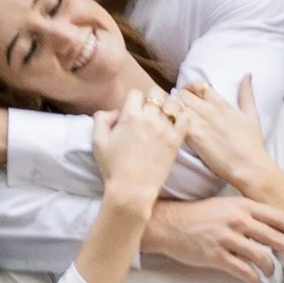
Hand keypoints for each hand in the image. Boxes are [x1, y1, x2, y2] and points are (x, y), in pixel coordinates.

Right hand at [90, 84, 184, 220]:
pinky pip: (186, 119)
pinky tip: (178, 122)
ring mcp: (164, 129)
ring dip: (169, 106)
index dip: (134, 100)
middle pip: (156, 93)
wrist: (132, 189)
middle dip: (153, 98)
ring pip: (173, 103)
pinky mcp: (175, 140)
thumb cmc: (113, 167)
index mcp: (129, 116)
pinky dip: (183, 117)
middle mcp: (148, 118)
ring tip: (166, 115)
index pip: (136, 93)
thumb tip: (114, 112)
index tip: (134, 110)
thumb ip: (101, 119)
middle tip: (151, 110)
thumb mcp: (97, 141)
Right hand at [145, 186, 283, 282]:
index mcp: (241, 206)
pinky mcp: (215, 256)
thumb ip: (248, 214)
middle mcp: (237, 220)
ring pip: (260, 256)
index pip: (276, 217)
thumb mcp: (226, 206)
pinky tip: (255, 280)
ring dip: (270, 267)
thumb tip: (271, 227)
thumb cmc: (200, 216)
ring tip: (271, 271)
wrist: (169, 224)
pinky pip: (241, 270)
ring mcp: (226, 238)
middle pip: (274, 237)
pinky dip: (252, 277)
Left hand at [175, 76, 283, 257]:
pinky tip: (169, 132)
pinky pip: (175, 122)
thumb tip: (247, 75)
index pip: (199, 85)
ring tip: (169, 121)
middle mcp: (209, 109)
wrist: (249, 166)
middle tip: (174, 110)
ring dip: (170, 111)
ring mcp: (200, 122)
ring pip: (176, 105)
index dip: (191, 89)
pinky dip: (169, 123)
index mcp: (221, 103)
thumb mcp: (252, 115)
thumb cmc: (252, 144)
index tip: (189, 99)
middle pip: (183, 93)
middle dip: (177, 99)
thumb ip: (247, 94)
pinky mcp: (193, 136)